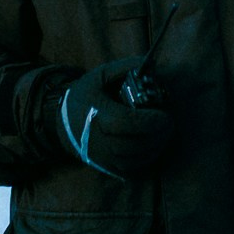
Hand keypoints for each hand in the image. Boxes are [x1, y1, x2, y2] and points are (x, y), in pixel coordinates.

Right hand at [55, 58, 173, 179]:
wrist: (64, 123)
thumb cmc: (87, 96)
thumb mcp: (100, 75)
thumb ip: (125, 68)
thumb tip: (153, 65)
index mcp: (97, 115)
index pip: (126, 122)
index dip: (149, 121)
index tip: (165, 115)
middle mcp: (98, 139)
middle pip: (134, 144)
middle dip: (158, 135)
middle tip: (169, 123)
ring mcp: (102, 157)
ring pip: (134, 159)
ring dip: (155, 147)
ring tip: (164, 133)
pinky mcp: (107, 167)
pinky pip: (131, 168)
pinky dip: (146, 158)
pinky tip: (154, 145)